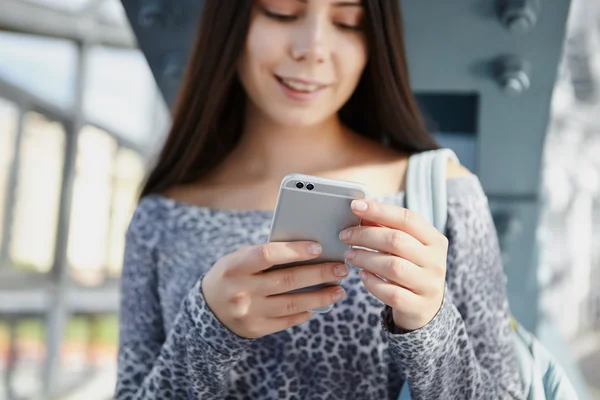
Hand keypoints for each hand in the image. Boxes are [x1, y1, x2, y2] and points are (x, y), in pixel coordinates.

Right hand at [201, 242, 348, 338]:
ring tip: (339, 290)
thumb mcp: (237, 260)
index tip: (318, 247)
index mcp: (234, 267)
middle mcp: (241, 290)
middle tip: (341, 269)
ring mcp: (249, 312)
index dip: (294, 251)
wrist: (207, 311)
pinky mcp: (256, 329)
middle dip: (319, 274)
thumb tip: (306, 251)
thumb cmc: (230, 276)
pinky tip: (320, 305)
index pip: (267, 254)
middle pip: (287, 280)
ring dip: (320, 296)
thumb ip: (264, 255)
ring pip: (292, 304)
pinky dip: (306, 312)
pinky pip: (288, 320)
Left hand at [339, 199, 448, 330]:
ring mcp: (428, 285)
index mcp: (435, 240)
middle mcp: (436, 261)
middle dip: (366, 235)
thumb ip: (386, 229)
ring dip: (365, 258)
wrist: (426, 308)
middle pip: (397, 240)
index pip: (407, 218)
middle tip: (345, 235)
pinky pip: (391, 293)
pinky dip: (373, 283)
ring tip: (350, 255)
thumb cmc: (410, 269)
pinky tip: (362, 275)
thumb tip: (361, 211)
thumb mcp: (405, 247)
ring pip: (393, 266)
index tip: (355, 206)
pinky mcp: (418, 306)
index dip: (379, 210)